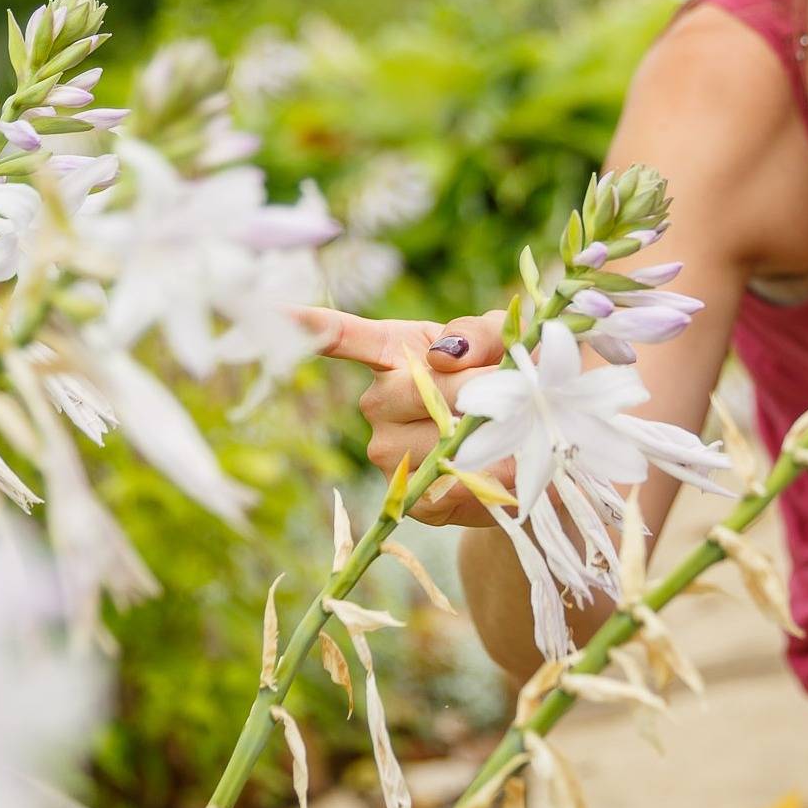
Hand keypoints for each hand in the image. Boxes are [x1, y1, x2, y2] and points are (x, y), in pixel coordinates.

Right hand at [292, 305, 510, 528]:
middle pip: (417, 391)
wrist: (536, 447)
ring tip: (516, 433)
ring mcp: (386, 450)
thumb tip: (444, 355)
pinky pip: (439, 486)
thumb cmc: (514, 380)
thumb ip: (483, 332)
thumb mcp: (507, 341)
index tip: (271, 312)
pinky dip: (481, 477)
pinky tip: (499, 470)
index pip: (345, 336)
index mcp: (395, 353)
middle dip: (476, 392)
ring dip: (486, 437)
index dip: (309, 326)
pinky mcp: (406, 495)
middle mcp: (378, 401)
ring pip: (433, 439)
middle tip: (517, 394)